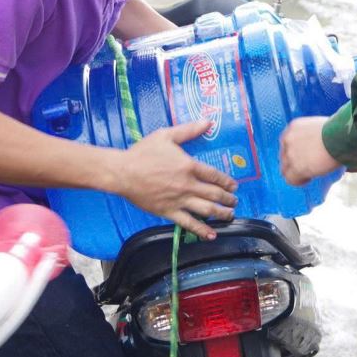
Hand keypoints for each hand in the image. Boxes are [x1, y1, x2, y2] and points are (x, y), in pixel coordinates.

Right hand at [116, 120, 236, 239]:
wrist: (122, 172)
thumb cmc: (143, 152)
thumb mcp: (166, 135)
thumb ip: (189, 130)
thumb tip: (208, 121)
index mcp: (189, 166)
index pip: (215, 175)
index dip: (227, 182)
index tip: (234, 186)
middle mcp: (187, 185)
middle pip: (214, 194)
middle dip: (228, 199)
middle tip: (234, 202)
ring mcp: (178, 200)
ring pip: (206, 210)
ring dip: (221, 214)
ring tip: (229, 215)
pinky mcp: (168, 212)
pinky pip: (188, 223)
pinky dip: (201, 230)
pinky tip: (211, 234)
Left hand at [280, 117, 338, 185]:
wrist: (342, 136)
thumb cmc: (339, 131)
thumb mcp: (320, 127)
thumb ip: (312, 135)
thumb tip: (318, 146)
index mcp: (294, 127)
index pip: (287, 142)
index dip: (296, 151)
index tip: (306, 156)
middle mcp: (288, 138)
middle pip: (284, 156)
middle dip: (295, 162)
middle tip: (309, 166)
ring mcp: (290, 153)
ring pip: (285, 169)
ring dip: (296, 172)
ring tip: (310, 174)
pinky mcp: (296, 167)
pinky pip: (290, 179)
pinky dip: (299, 181)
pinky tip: (309, 179)